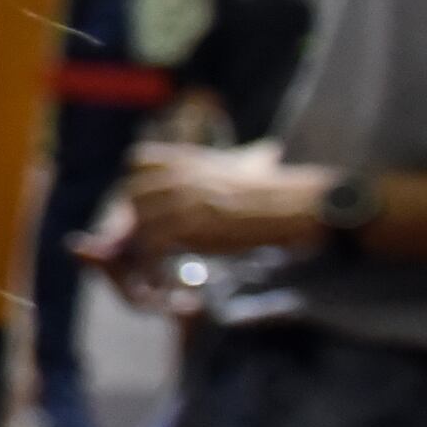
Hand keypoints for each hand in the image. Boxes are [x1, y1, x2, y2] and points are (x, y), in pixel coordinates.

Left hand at [88, 140, 321, 295]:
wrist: (294, 205)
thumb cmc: (280, 187)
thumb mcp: (254, 162)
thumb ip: (245, 158)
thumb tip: (268, 151)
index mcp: (188, 158)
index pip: (137, 160)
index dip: (140, 182)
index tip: (151, 203)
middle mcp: (178, 174)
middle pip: (132, 193)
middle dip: (137, 217)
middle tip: (153, 239)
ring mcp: (180, 197)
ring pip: (138, 220)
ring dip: (144, 243)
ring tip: (156, 261)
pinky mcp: (187, 223)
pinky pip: (151, 243)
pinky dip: (152, 262)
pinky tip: (163, 275)